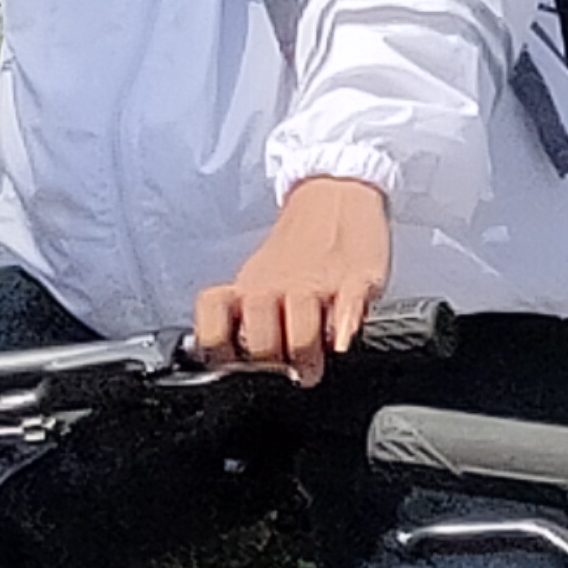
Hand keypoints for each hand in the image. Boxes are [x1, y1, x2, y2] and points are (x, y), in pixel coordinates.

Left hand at [199, 175, 392, 382]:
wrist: (335, 193)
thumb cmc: (299, 246)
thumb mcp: (261, 276)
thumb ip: (249, 316)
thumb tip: (237, 360)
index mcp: (247, 289)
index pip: (213, 323)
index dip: (217, 349)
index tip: (230, 363)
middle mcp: (274, 288)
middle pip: (259, 341)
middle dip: (273, 367)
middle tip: (286, 374)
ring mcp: (315, 285)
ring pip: (300, 333)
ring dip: (306, 356)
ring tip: (314, 366)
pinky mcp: (355, 281)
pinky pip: (348, 310)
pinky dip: (344, 329)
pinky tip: (344, 339)